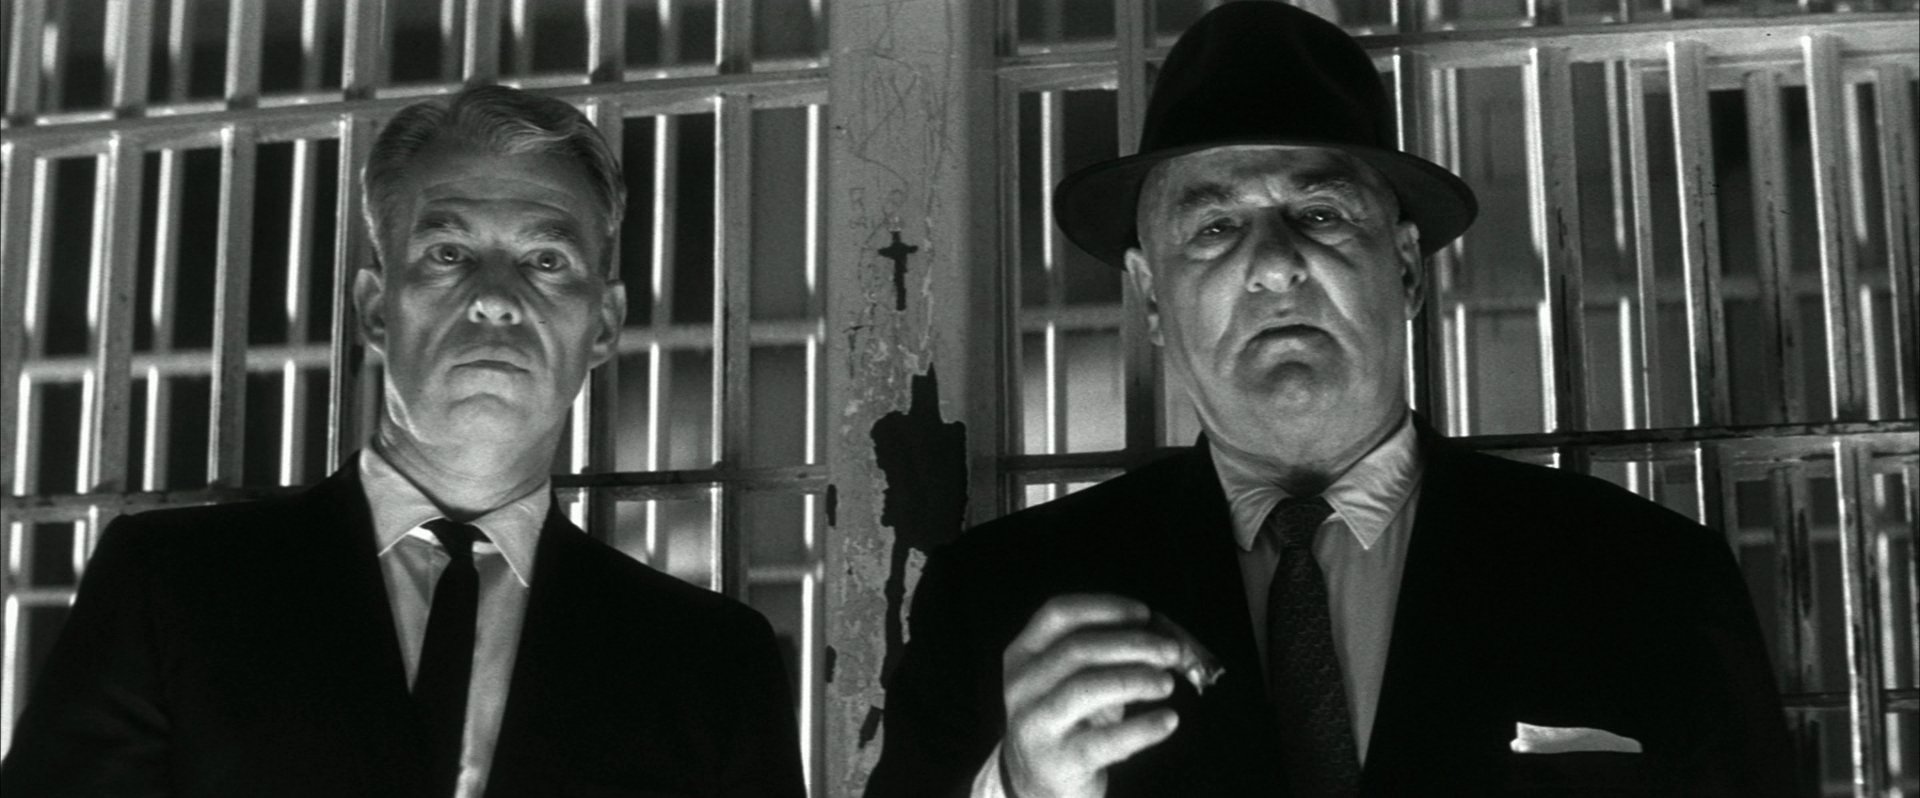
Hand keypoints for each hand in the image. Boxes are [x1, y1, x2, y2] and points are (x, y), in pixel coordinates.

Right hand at [1000, 594, 1183, 797]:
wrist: (1038, 783)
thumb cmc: (1067, 721)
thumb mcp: (1071, 681)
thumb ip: (1105, 654)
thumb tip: (1161, 637)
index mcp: (1024, 655)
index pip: (1058, 615)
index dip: (1104, 607)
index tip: (1144, 613)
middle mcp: (1022, 686)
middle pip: (1078, 649)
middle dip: (1133, 644)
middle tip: (1171, 651)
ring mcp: (1036, 724)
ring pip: (1087, 688)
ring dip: (1136, 679)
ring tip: (1167, 684)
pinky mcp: (1059, 761)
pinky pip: (1107, 740)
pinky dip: (1144, 727)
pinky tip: (1168, 720)